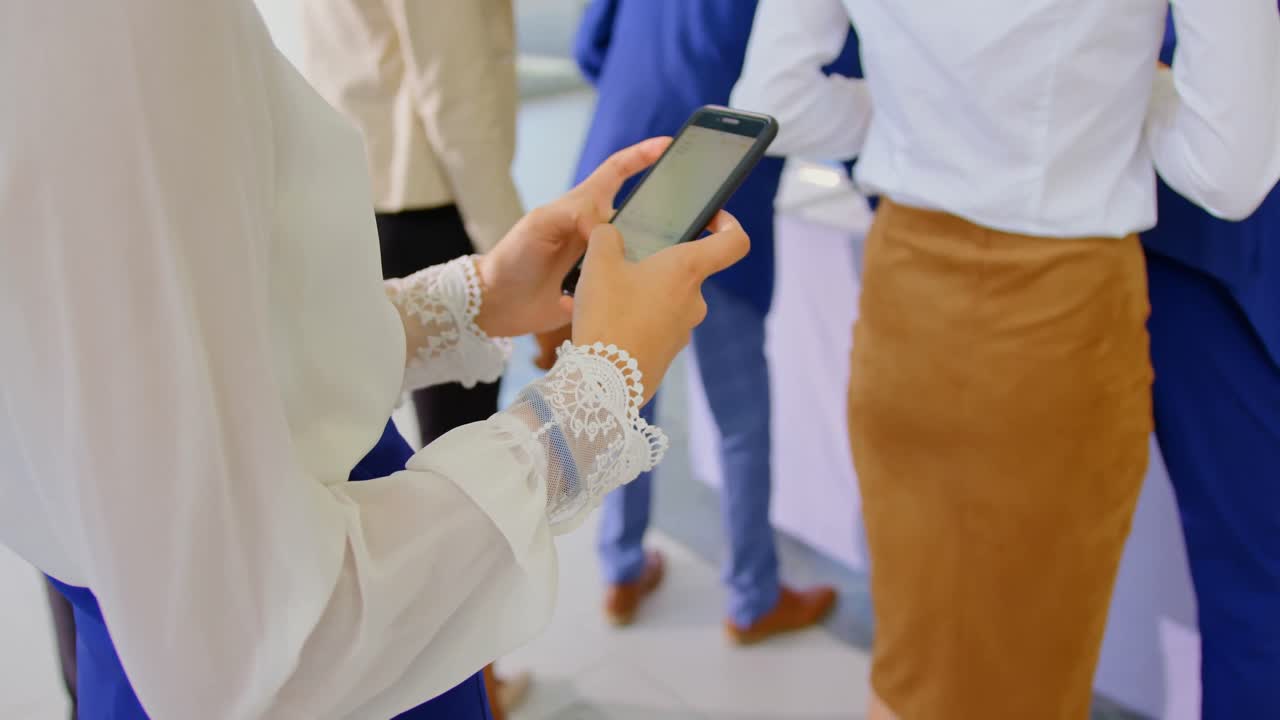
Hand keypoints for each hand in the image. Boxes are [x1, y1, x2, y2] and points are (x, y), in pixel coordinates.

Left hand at [473, 137, 671, 337]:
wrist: (498, 305)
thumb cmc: (512, 257)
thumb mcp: (539, 224)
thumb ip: (573, 214)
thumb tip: (606, 227)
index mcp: (584, 207)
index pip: (618, 171)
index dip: (643, 155)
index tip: (669, 145)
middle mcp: (598, 232)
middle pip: (642, 214)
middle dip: (670, 211)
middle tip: (700, 215)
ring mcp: (602, 260)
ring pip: (642, 251)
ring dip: (660, 253)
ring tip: (684, 256)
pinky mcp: (603, 289)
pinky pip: (630, 285)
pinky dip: (641, 287)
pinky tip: (656, 293)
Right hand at [571, 211, 749, 403]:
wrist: (604, 383)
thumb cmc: (608, 315)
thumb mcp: (598, 264)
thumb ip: (605, 237)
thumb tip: (609, 234)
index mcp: (687, 270)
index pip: (734, 242)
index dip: (727, 223)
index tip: (707, 219)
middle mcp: (694, 300)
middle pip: (682, 270)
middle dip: (651, 264)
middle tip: (617, 262)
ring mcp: (683, 329)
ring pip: (660, 298)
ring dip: (633, 293)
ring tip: (593, 296)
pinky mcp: (667, 352)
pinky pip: (650, 325)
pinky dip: (628, 318)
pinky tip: (594, 321)